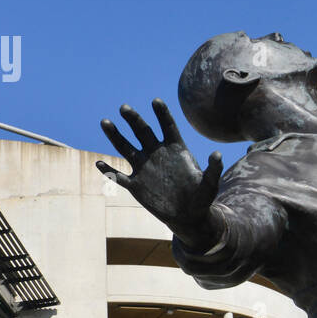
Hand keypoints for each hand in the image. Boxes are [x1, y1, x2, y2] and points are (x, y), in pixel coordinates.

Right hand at [97, 100, 222, 245]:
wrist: (188, 215)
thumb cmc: (202, 198)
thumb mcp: (210, 185)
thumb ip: (213, 170)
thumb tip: (218, 155)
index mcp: (175, 149)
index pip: (168, 127)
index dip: (162, 114)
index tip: (156, 101)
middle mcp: (157, 154)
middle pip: (143, 132)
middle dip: (134, 119)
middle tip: (124, 108)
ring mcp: (144, 168)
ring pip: (126, 148)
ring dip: (115, 135)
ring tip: (105, 122)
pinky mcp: (136, 185)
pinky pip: (119, 176)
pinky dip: (108, 171)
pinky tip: (98, 163)